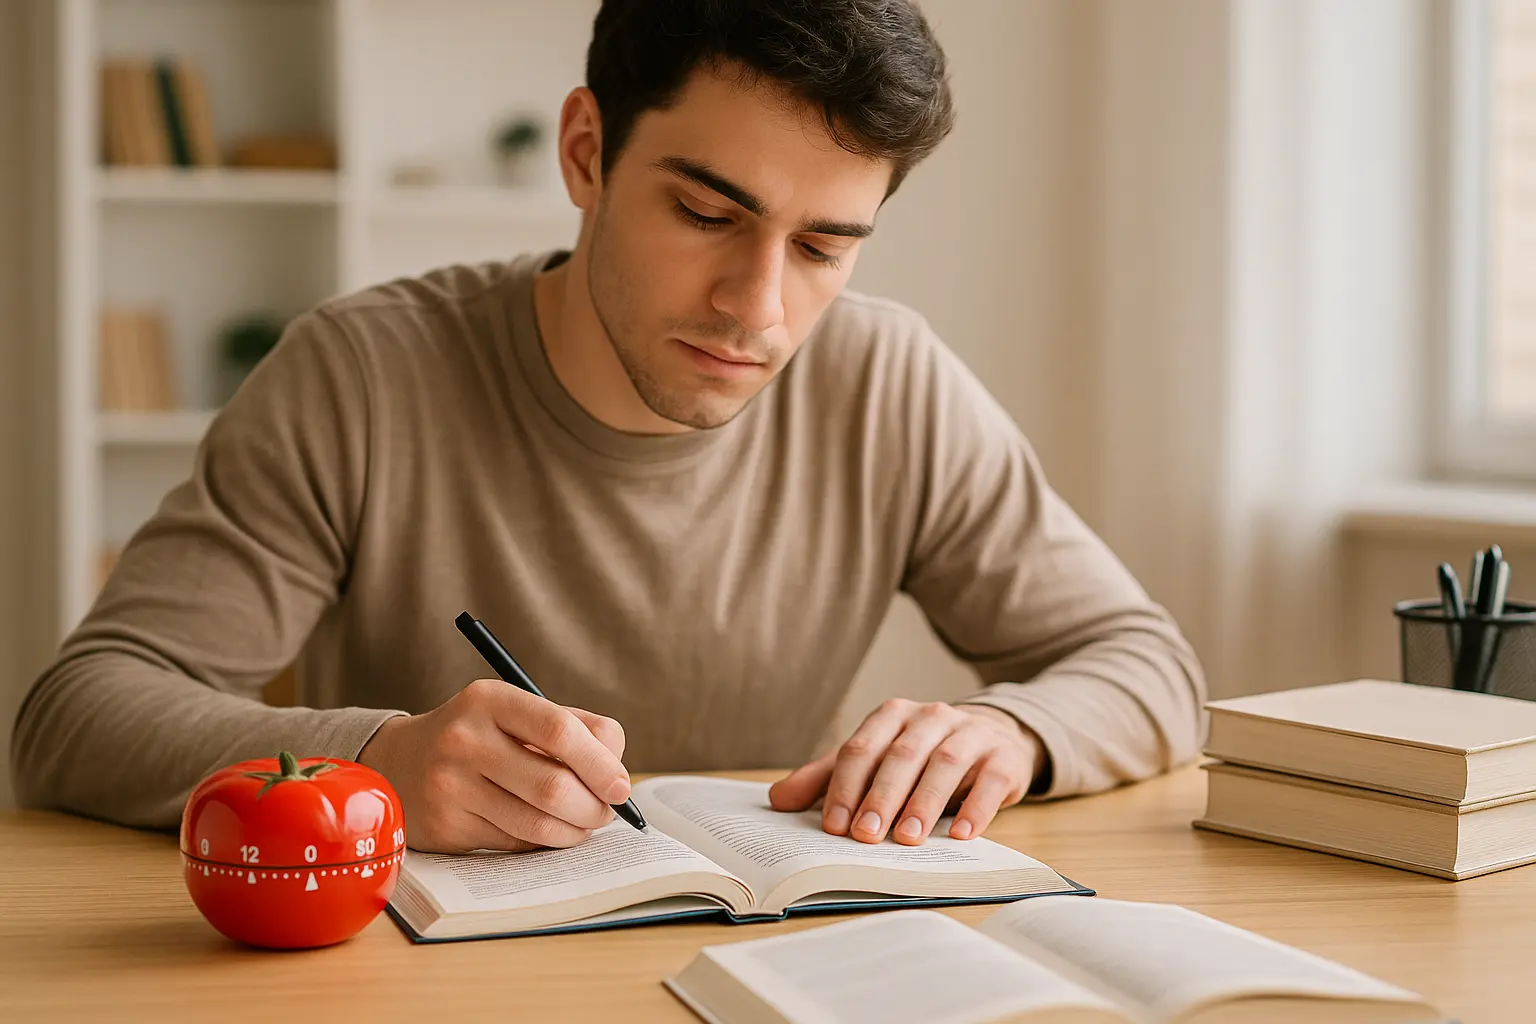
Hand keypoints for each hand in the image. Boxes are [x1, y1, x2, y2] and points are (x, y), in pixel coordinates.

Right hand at [357, 678, 629, 853]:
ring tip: (584, 824)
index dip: (600, 763)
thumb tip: (616, 770)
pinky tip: (546, 831)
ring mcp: (450, 786)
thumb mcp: (516, 713)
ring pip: (537, 822)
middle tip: (607, 813)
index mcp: (490, 700)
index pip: (560, 730)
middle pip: (553, 785)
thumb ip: (574, 728)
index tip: (621, 786)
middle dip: (594, 807)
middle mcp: (465, 740)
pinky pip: (514, 842)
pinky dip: (543, 841)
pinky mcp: (445, 826)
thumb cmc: (480, 736)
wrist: (399, 762)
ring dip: (575, 831)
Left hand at [768, 700, 1045, 844]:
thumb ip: (827, 777)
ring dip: (924, 803)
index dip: (845, 787)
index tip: (834, 826)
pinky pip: (989, 780)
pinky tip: (962, 834)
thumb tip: (777, 799)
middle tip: (865, 836)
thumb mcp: (874, 759)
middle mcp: (930, 718)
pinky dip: (976, 808)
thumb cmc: (921, 755)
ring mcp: (970, 734)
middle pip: (901, 756)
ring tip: (907, 839)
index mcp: (892, 716)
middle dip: (881, 797)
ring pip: (944, 764)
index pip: (862, 749)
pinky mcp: (1002, 758)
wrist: (992, 739)